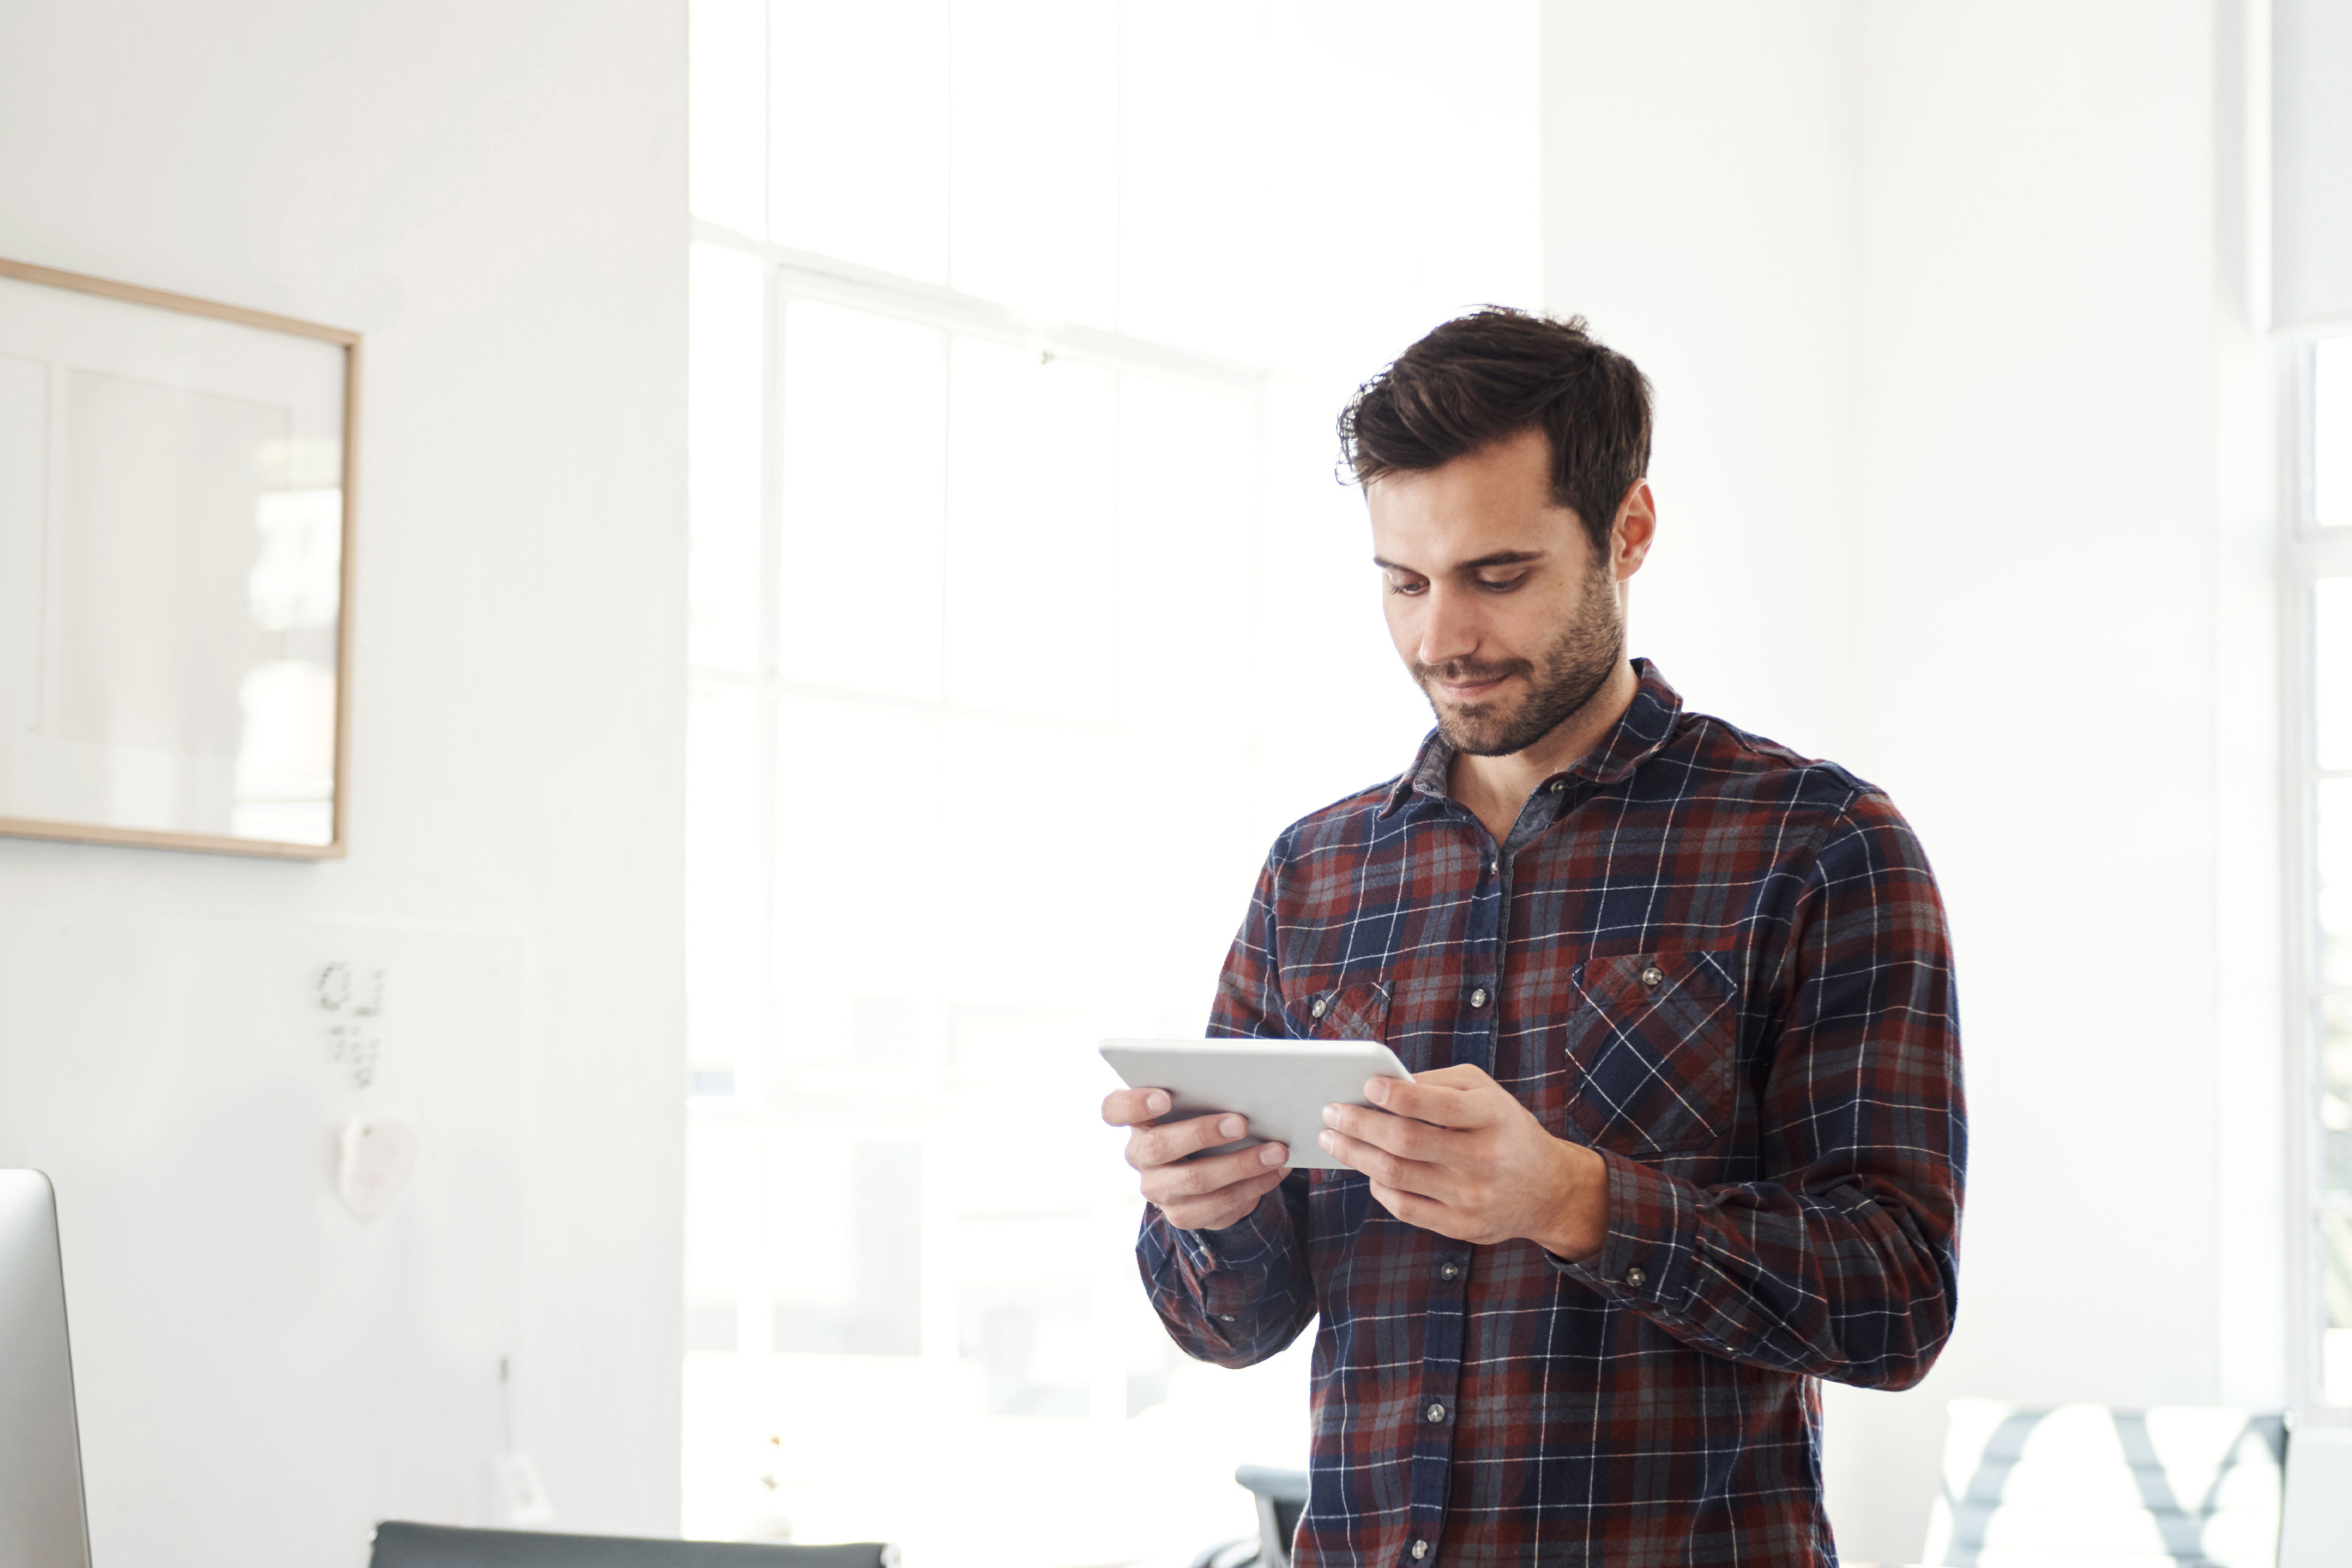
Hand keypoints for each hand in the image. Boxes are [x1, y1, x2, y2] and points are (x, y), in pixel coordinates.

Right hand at [1103, 1087, 1291, 1233]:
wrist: (1209, 1167)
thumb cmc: (1204, 1119)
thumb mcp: (1199, 1103)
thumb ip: (1205, 1091)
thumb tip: (1247, 1083)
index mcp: (1137, 1120)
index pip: (1114, 1109)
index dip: (1135, 1103)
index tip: (1165, 1096)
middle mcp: (1140, 1156)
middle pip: (1160, 1146)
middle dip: (1203, 1132)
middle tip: (1242, 1122)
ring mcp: (1158, 1190)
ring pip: (1195, 1180)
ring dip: (1241, 1164)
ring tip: (1276, 1151)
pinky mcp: (1182, 1215)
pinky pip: (1217, 1206)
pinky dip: (1253, 1187)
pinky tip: (1275, 1171)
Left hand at [1316, 1063, 1608, 1258]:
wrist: (1549, 1189)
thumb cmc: (1504, 1128)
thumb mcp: (1485, 1092)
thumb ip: (1437, 1084)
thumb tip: (1384, 1085)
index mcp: (1491, 1117)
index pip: (1435, 1106)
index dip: (1396, 1096)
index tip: (1366, 1085)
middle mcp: (1484, 1159)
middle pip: (1405, 1143)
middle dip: (1358, 1125)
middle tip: (1330, 1112)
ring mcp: (1471, 1198)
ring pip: (1397, 1175)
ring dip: (1355, 1155)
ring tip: (1332, 1138)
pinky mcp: (1461, 1226)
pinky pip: (1404, 1206)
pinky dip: (1377, 1186)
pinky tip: (1365, 1169)